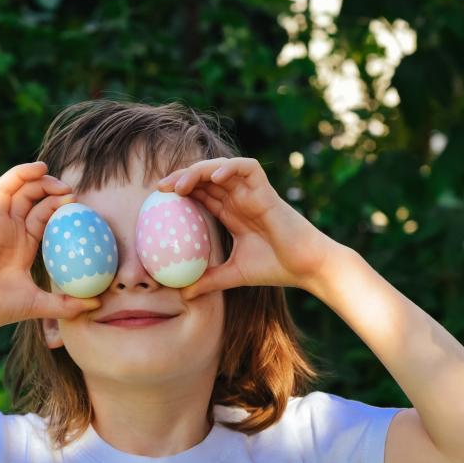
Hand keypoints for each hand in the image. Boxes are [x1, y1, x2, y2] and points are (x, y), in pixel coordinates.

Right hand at [0, 150, 101, 331]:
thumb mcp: (39, 305)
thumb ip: (68, 304)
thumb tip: (99, 303)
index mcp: (22, 243)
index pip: (42, 213)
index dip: (58, 203)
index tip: (75, 200)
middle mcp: (6, 229)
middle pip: (28, 196)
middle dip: (47, 186)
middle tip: (66, 187)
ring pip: (6, 189)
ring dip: (22, 174)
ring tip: (42, 168)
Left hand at [157, 157, 338, 298]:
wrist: (306, 267)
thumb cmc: (275, 268)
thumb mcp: (233, 275)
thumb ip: (209, 281)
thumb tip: (182, 294)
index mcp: (231, 213)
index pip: (201, 193)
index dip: (179, 191)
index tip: (157, 199)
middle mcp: (240, 198)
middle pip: (205, 177)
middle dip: (181, 177)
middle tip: (159, 188)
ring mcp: (253, 192)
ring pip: (221, 168)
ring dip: (198, 171)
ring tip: (179, 185)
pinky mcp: (267, 190)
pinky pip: (247, 168)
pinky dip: (229, 168)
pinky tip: (213, 178)